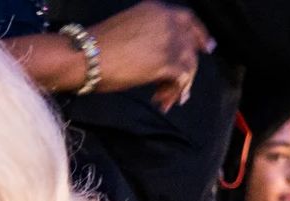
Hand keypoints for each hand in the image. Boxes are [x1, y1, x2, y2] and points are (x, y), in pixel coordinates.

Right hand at [87, 1, 212, 111]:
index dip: (199, 34)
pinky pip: (182, 78)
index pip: (187, 19)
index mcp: (156, 10)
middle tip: (183, 87)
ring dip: (179, 84)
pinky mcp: (166, 62)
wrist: (84, 55)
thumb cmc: (94, 47)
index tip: (205, 48)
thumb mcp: (126, 29)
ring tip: (163, 99)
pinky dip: (175, 91)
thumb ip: (146, 36)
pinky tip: (163, 100)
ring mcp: (169, 41)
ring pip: (189, 63)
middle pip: (190, 45)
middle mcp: (167, 22)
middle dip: (189, 67)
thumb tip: (153, 55)